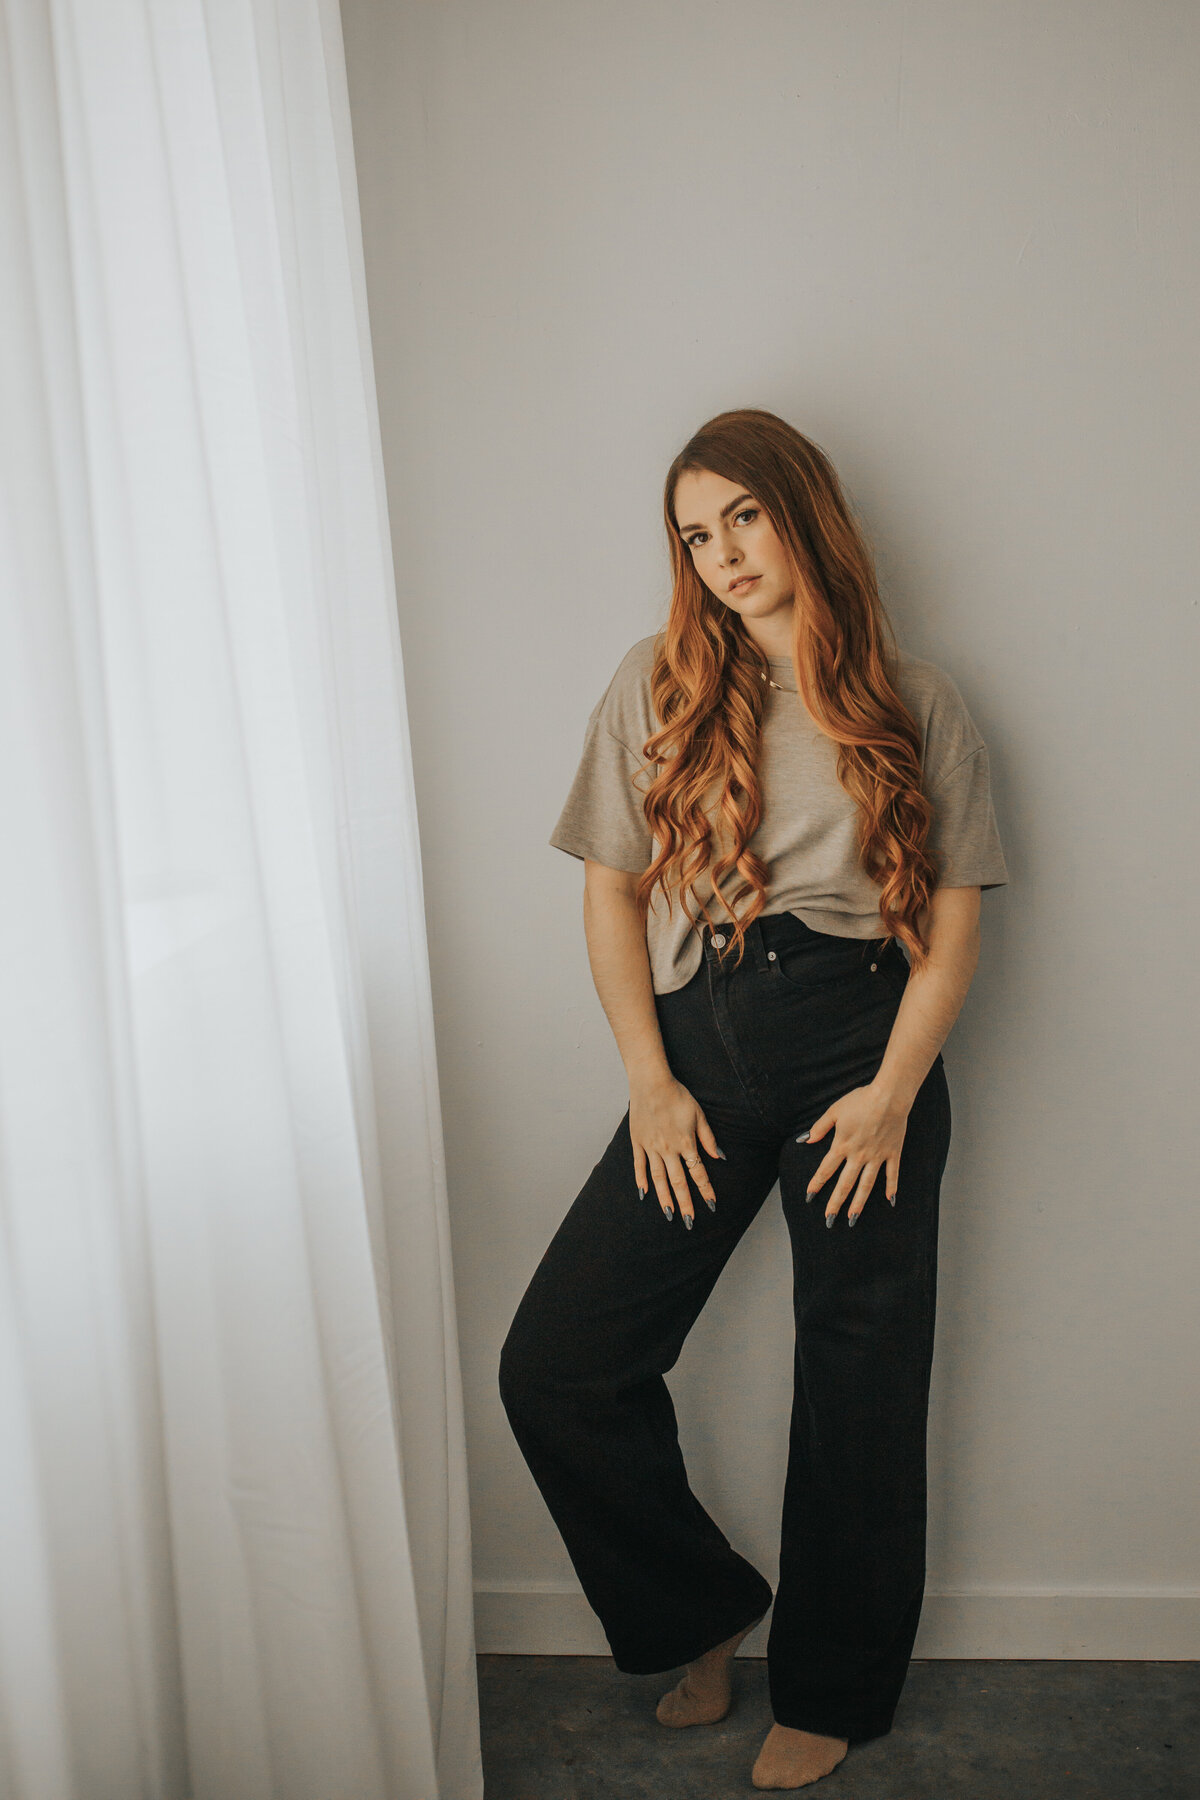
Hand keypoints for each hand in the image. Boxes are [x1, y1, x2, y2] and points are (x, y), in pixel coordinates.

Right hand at [628, 1072, 723, 1226]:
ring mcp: (651, 1147)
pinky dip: (641, 1181)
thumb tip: (720, 1157)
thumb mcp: (699, 1115)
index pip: (698, 1173)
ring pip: (658, 1178)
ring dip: (664, 1198)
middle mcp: (668, 1149)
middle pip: (678, 1182)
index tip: (712, 1205)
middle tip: (689, 1222)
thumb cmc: (678, 1096)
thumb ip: (708, 1138)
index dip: (706, 1190)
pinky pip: (639, 1166)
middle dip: (685, 1203)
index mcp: (686, 1143)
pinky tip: (645, 1194)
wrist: (651, 1083)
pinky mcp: (637, 1142)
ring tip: (669, 1214)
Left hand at [801, 1080, 908, 1225]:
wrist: (889, 1096)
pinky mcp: (893, 1153)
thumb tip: (805, 1140)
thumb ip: (819, 1128)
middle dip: (835, 1204)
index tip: (809, 1197)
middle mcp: (858, 1155)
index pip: (825, 1170)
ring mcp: (877, 1156)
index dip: (816, 1184)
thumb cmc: (860, 1100)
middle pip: (845, 1184)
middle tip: (829, 1220)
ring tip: (853, 1219)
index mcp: (842, 1145)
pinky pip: (892, 1174)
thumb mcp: (834, 1111)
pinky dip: (892, 1188)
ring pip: (866, 1185)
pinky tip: (890, 1201)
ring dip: (858, 1203)